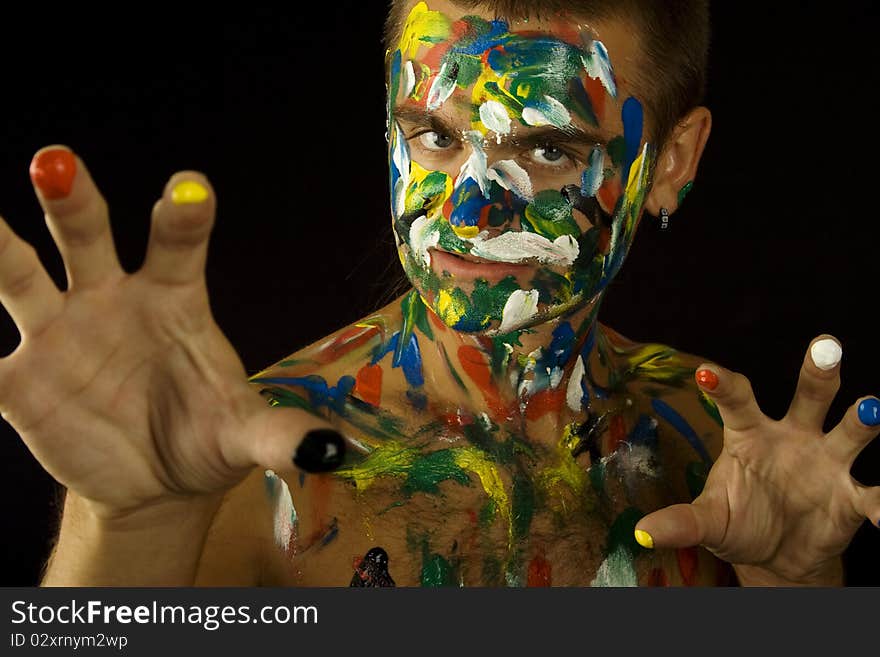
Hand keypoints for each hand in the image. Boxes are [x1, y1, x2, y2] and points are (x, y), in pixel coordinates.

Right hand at [0, 146, 339, 521]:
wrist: (155, 480)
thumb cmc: (205, 435)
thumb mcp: (244, 435)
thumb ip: (280, 435)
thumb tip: (333, 452)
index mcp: (174, 300)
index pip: (181, 246)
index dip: (185, 216)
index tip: (190, 189)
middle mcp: (112, 300)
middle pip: (87, 236)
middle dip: (71, 199)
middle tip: (57, 161)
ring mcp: (59, 335)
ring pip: (18, 276)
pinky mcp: (20, 382)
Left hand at [635, 335, 878, 584]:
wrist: (776, 556)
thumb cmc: (738, 522)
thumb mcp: (708, 522)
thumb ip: (681, 523)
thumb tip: (642, 531)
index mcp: (749, 434)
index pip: (736, 400)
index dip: (721, 384)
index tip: (705, 372)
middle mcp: (792, 436)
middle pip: (808, 396)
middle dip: (817, 370)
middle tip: (826, 345)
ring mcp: (826, 462)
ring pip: (850, 430)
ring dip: (863, 418)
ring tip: (870, 408)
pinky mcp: (850, 497)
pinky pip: (873, 495)